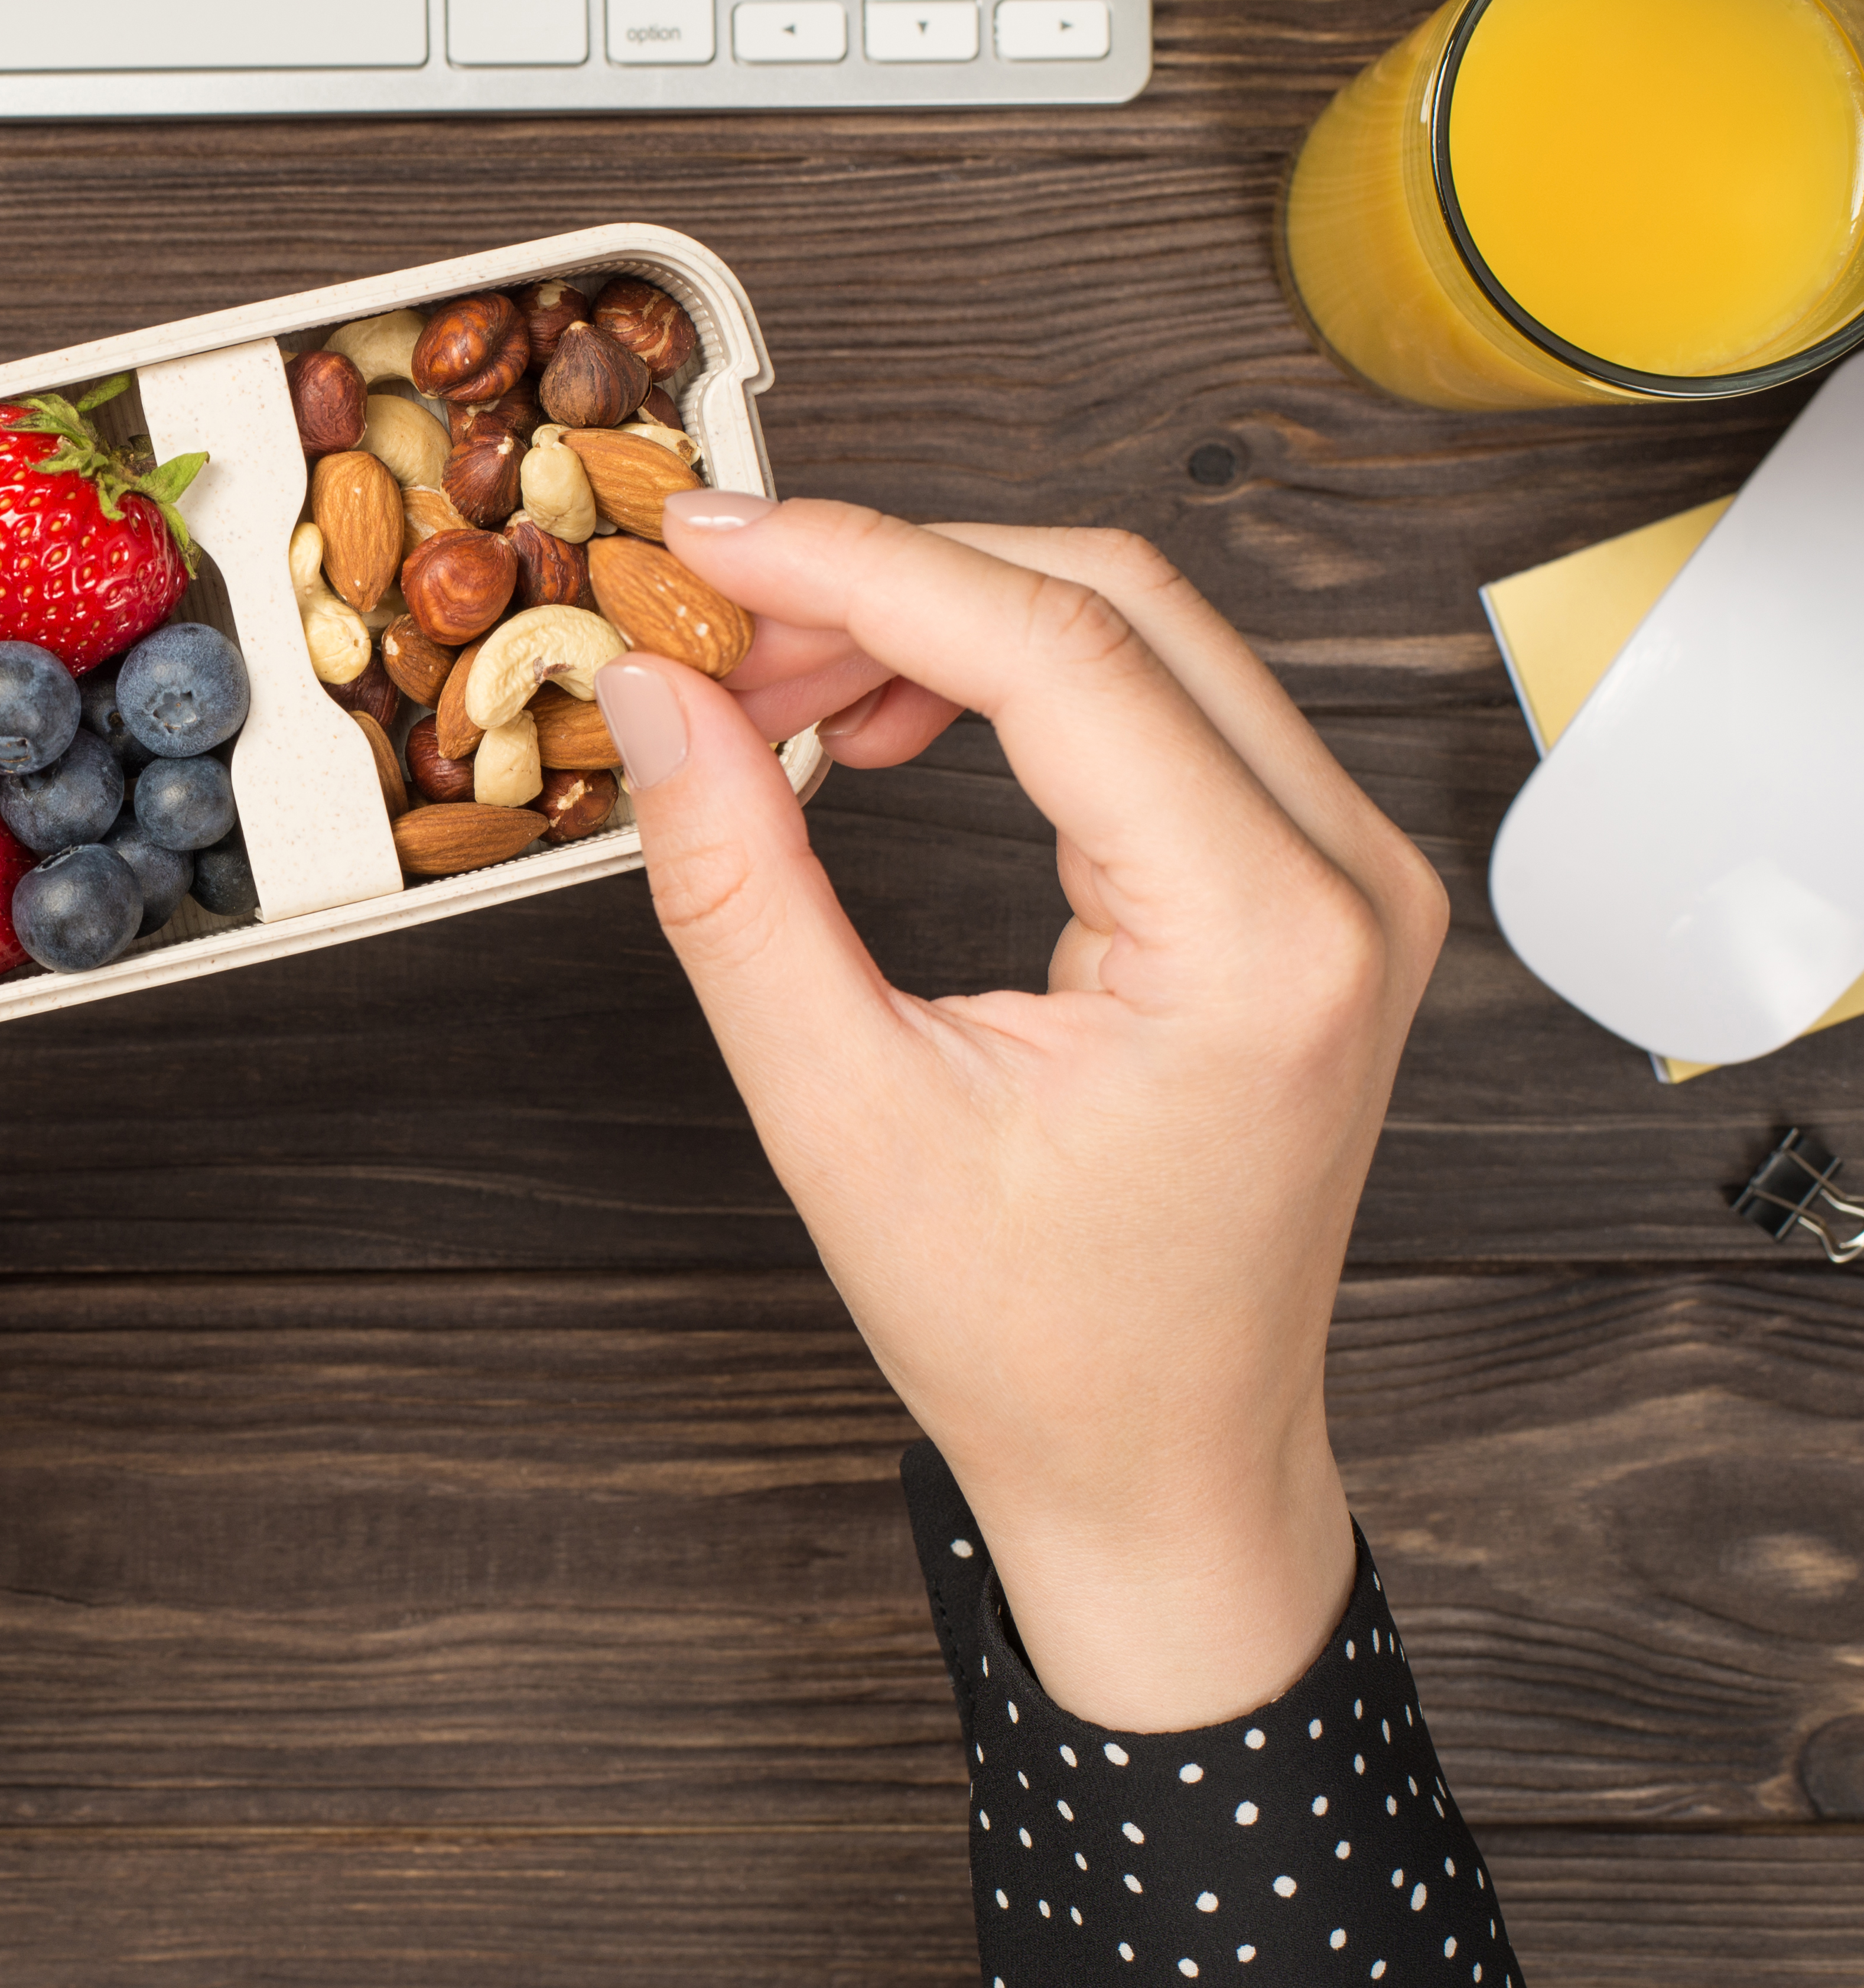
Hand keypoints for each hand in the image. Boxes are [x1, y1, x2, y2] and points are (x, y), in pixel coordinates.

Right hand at [590, 496, 1446, 1730]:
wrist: (1163, 1463)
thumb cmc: (1033, 1337)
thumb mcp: (840, 1114)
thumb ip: (736, 888)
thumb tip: (654, 696)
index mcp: (1258, 938)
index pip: (1056, 648)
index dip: (860, 565)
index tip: (706, 539)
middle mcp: (1342, 878)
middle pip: (1108, 598)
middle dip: (891, 579)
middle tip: (716, 622)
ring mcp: (1347, 874)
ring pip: (1135, 631)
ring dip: (945, 622)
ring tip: (779, 689)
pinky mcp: (1312, 884)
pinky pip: (1162, 703)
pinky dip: (1011, 682)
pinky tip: (891, 726)